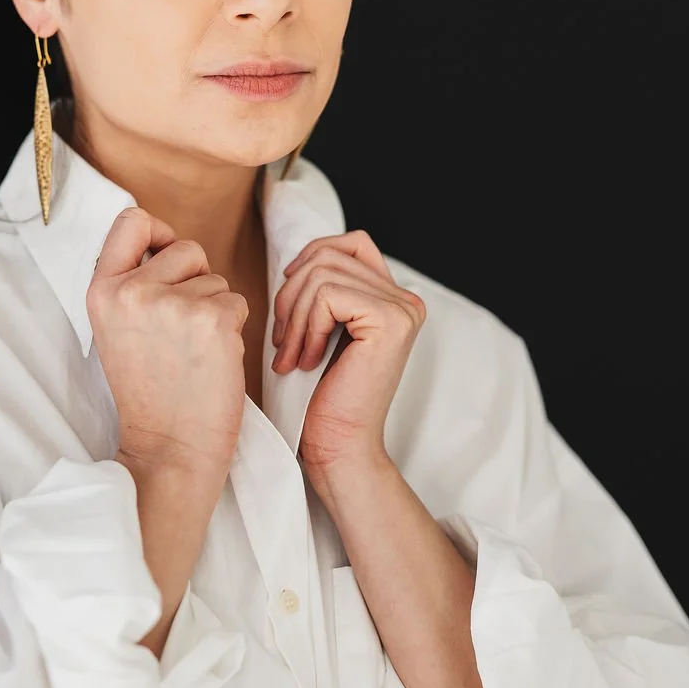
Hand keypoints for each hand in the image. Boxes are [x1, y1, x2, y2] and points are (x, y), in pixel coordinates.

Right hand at [87, 206, 248, 486]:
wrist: (169, 448)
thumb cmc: (149, 392)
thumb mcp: (115, 329)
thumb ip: (131, 283)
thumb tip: (162, 239)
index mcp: (102, 290)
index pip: (131, 219)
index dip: (158, 233)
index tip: (166, 258)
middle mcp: (133, 291)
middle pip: (186, 247)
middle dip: (195, 280)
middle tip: (180, 329)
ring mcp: (174, 304)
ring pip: (216, 278)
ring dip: (215, 308)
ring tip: (193, 351)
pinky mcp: (214, 320)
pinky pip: (238, 301)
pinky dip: (234, 328)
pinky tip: (212, 360)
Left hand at [271, 228, 425, 494]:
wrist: (338, 444)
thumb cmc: (322, 395)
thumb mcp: (322, 330)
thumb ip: (324, 292)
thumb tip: (299, 259)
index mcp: (394, 299)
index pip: (351, 243)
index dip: (312, 255)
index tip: (288, 294)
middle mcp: (406, 300)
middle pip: (329, 255)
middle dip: (291, 294)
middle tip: (282, 339)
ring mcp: (402, 309)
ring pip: (322, 274)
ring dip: (294, 316)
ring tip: (291, 354)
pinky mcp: (390, 320)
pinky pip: (328, 295)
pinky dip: (306, 326)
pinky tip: (305, 360)